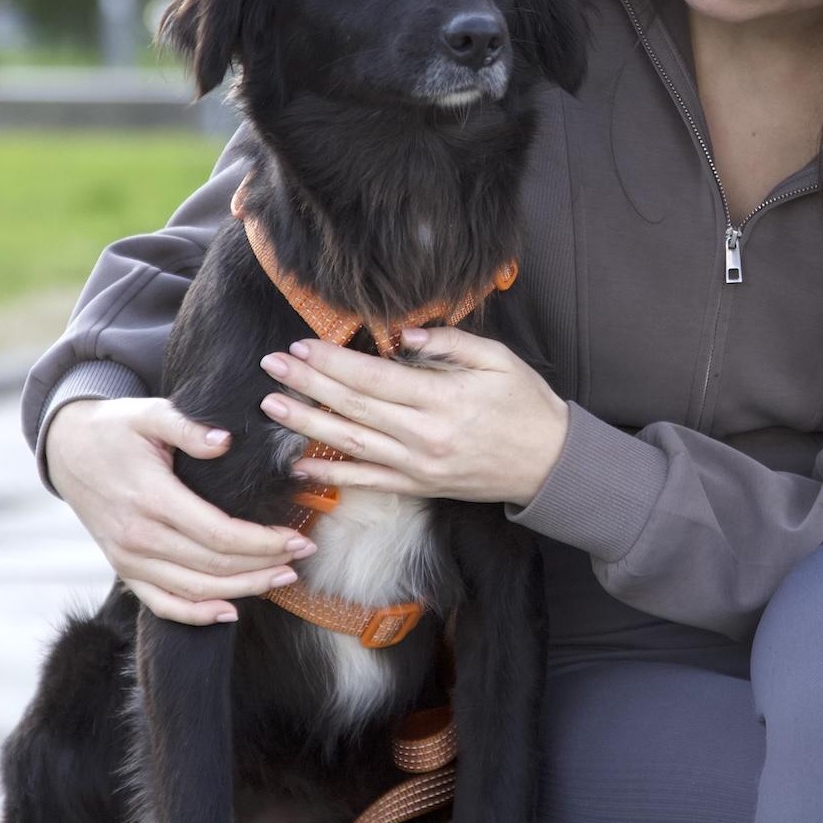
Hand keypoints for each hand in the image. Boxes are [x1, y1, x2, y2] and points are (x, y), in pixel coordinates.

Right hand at [45, 397, 316, 624]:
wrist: (66, 450)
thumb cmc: (115, 429)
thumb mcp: (148, 413)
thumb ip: (187, 426)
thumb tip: (224, 440)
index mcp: (150, 498)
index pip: (218, 533)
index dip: (262, 542)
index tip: (296, 537)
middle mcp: (138, 536)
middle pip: (214, 566)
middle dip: (265, 564)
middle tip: (302, 554)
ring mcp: (128, 559)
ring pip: (195, 590)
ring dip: (244, 589)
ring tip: (283, 578)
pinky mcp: (124, 570)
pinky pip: (162, 604)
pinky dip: (196, 614)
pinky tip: (231, 611)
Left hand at [258, 327, 568, 506]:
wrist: (550, 464)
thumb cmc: (527, 405)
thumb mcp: (499, 359)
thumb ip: (450, 343)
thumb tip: (405, 336)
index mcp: (443, 398)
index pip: (374, 377)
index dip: (333, 362)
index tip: (301, 347)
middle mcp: (425, 435)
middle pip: (354, 406)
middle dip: (307, 385)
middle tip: (271, 366)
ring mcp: (419, 465)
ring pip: (352, 443)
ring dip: (307, 424)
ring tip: (272, 407)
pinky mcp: (419, 486)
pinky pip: (368, 481)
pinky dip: (332, 474)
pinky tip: (300, 464)